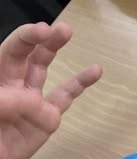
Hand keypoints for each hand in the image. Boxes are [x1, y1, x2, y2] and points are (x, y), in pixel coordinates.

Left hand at [0, 22, 101, 158]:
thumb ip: (8, 102)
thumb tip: (32, 102)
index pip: (13, 50)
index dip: (28, 38)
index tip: (44, 30)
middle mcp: (15, 83)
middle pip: (30, 54)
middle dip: (45, 40)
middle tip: (62, 29)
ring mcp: (33, 100)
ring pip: (44, 68)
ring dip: (55, 49)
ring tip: (68, 32)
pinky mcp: (47, 118)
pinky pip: (65, 98)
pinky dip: (80, 84)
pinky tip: (95, 70)